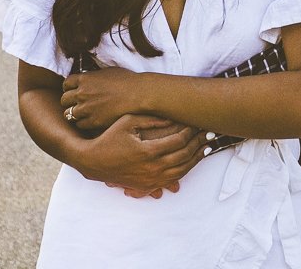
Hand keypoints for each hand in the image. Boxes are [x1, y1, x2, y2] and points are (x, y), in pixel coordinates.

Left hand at [61, 68, 145, 131]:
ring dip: (75, 114)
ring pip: (69, 114)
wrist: (137, 94)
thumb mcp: (107, 71)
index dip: (69, 88)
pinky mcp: (93, 121)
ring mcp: (86, 108)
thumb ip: (93, 76)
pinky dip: (83, 123)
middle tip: (76, 103)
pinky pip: (79, 125)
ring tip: (83, 113)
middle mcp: (82, 93)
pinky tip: (91, 120)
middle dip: (69, 101)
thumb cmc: (127, 80)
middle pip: (64, 100)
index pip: (66, 84)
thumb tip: (87, 78)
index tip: (73, 90)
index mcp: (85, 79)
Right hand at [72, 114, 205, 194]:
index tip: (196, 123)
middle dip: (198, 143)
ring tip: (206, 147)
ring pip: (182, 170)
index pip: (178, 141)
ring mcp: (151, 179)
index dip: (190, 131)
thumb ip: (151, 118)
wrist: (92, 162)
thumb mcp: (127, 121)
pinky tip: (192, 162)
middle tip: (208, 133)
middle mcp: (152, 168)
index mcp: (148, 151)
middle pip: (184, 155)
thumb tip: (172, 116)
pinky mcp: (148, 185)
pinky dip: (186, 170)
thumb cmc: (109, 137)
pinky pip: (173, 179)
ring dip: (196, 158)